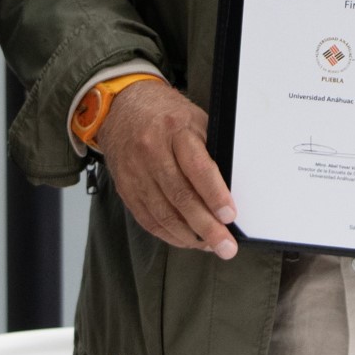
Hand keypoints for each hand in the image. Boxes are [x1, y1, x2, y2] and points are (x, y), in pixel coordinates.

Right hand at [96, 78, 237, 259]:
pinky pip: (148, 219)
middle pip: (181, 197)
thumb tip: (232, 187)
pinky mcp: (125, 188)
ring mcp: (136, 172)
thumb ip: (210, 150)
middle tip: (226, 246)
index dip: (214, 195)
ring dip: (189, 237)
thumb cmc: (166, 115)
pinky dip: (169, 234)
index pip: (197, 168)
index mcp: (175, 131)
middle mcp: (152, 152)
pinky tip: (187, 240)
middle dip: (207, 227)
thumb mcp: (194, 119)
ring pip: (163, 214)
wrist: (122, 108)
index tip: (230, 216)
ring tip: (210, 247)